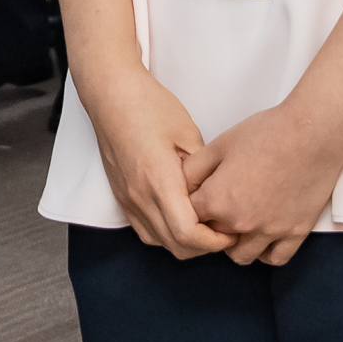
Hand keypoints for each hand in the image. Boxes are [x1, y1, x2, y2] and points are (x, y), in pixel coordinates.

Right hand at [79, 66, 230, 259]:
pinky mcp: (122, 197)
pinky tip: (180, 218)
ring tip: (205, 224)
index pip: (188, 233)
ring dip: (185, 242)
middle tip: (225, 229)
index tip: (232, 230)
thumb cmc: (149, 106)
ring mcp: (128, 199)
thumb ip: (203, 170)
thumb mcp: (188, 132)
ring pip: (160, 243)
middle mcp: (140, 196)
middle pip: (176, 246)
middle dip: (205, 246)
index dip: (215, 241)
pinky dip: (166, 234)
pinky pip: (146, 231)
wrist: (110, 94)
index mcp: (159, 179)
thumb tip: (218, 195)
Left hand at [182, 100, 342, 265]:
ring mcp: (269, 232)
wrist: (311, 133)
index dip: (194, 205)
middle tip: (222, 204)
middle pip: (214, 238)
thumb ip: (194, 170)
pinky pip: (274, 258)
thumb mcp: (219, 144)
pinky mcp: (294, 233)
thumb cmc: (268, 133)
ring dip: (236, 242)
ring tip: (241, 220)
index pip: (190, 218)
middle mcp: (241, 223)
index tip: (202, 196)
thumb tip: (182, 186)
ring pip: (241, 255)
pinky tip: (263, 236)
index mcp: (218, 201)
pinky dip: (265, 252)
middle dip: (213, 224)